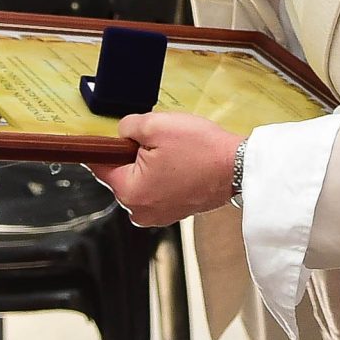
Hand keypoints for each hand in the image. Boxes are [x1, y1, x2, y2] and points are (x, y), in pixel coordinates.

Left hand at [91, 113, 242, 225]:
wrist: (238, 167)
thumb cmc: (202, 151)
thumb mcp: (156, 125)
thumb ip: (127, 126)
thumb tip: (121, 132)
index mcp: (130, 193)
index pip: (100, 166)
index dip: (105, 146)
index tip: (110, 137)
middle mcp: (140, 211)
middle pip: (122, 174)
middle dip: (133, 155)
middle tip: (157, 140)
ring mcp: (158, 215)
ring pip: (141, 181)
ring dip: (150, 165)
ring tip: (174, 152)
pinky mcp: (174, 212)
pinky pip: (158, 188)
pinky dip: (165, 175)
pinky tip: (181, 162)